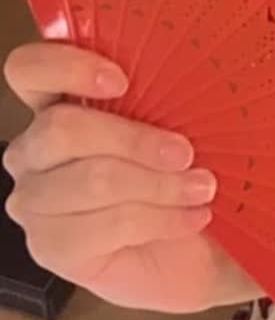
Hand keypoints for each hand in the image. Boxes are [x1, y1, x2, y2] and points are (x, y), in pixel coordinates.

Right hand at [2, 41, 263, 313]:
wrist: (194, 251)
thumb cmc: (180, 178)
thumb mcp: (176, 127)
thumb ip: (164, 98)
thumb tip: (197, 70)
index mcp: (56, 104)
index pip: (28, 70)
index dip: (66, 67)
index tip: (121, 81)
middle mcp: (34, 151)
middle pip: (62, 128)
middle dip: (135, 139)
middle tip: (186, 153)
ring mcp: (34, 202)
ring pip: (93, 179)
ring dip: (159, 185)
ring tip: (202, 189)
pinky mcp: (50, 247)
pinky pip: (107, 224)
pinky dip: (160, 219)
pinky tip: (191, 217)